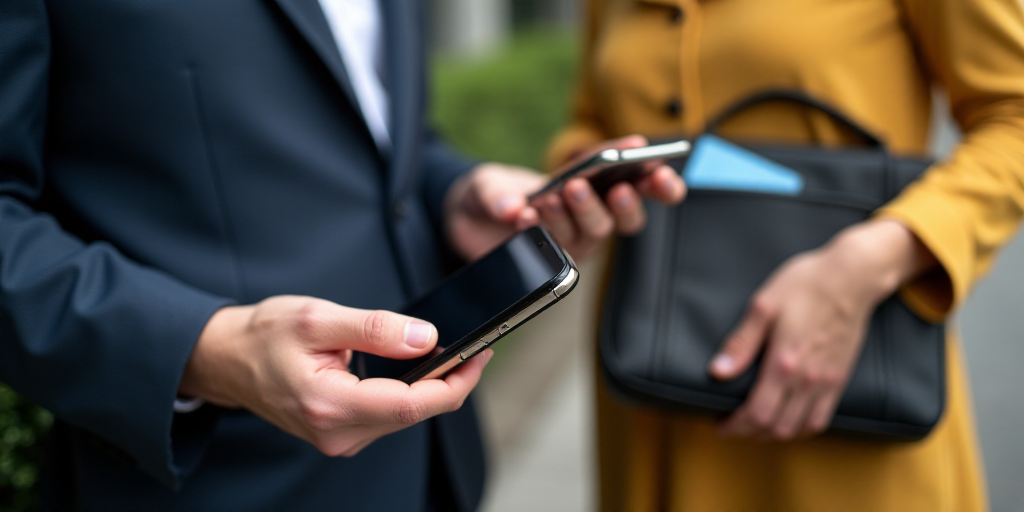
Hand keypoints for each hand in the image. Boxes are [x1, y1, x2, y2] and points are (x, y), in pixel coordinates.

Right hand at [179, 296, 489, 455]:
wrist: (226, 360)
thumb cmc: (264, 336)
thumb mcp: (318, 319)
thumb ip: (374, 328)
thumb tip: (426, 337)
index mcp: (329, 404)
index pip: (412, 404)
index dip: (454, 381)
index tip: (480, 355)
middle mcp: (337, 433)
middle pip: (415, 413)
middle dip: (451, 381)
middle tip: (477, 348)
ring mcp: (339, 439)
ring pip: (406, 416)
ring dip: (433, 387)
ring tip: (454, 353)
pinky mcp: (342, 434)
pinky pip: (390, 416)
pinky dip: (411, 392)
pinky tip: (421, 368)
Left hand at [444, 135, 685, 261]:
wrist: (465, 224)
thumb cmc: (491, 193)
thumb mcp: (487, 181)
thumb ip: (497, 191)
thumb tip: (511, 210)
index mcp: (589, 183)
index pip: (627, 176)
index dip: (645, 169)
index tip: (649, 156)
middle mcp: (588, 214)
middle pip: (624, 214)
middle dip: (627, 200)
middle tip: (617, 187)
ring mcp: (572, 241)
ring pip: (596, 233)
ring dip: (584, 212)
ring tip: (560, 195)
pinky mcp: (553, 264)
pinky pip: (561, 254)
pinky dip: (544, 231)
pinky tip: (525, 216)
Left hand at [708, 219, 936, 439]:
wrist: (851, 278)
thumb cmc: (805, 285)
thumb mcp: (764, 306)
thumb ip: (741, 343)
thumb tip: (718, 371)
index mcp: (784, 363)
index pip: (756, 413)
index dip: (735, 426)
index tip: (719, 424)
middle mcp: (807, 379)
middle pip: (775, 427)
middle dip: (749, 433)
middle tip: (732, 426)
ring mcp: (827, 382)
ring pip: (798, 428)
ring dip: (773, 434)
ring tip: (754, 426)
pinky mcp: (839, 379)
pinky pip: (821, 419)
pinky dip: (801, 428)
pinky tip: (788, 421)